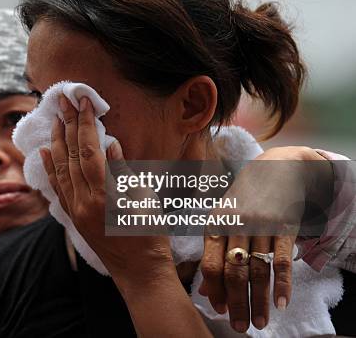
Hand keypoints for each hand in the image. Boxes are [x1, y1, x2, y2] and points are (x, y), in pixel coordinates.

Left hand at [39, 94, 173, 284]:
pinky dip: (50, 168)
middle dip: (67, 125)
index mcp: (104, 195)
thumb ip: (124, 170)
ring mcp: (75, 211)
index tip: (83, 102)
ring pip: (60, 169)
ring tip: (55, 119)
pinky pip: (57, 188)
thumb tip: (109, 143)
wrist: (139, 273)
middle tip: (62, 101)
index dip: (85, 123)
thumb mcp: (145, 199)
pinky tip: (45, 152)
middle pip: (71, 155)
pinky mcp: (73, 217)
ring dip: (57, 141)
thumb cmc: (150, 235)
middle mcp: (83, 202)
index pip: (89, 150)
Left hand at [198, 146, 332, 331]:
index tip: (220, 310)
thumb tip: (205, 291)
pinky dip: (283, 284)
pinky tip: (282, 303)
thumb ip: (213, 252)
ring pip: (257, 270)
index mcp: (216, 223)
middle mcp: (236, 225)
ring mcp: (261, 225)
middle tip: (240, 327)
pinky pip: (282, 259)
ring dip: (259, 300)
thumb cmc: (244, 197)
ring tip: (260, 323)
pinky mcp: (284, 226)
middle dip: (236, 303)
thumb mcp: (223, 218)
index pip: (210, 264)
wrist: (277, 167)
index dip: (214, 290)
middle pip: (233, 271)